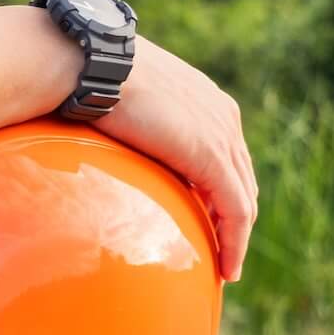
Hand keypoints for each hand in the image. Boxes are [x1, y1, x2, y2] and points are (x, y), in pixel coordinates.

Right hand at [95, 40, 259, 280]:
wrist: (92, 65)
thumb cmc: (91, 76)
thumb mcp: (123, 98)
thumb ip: (131, 119)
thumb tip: (99, 131)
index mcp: (206, 101)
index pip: (226, 154)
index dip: (221, 189)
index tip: (207, 218)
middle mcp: (224, 118)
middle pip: (241, 179)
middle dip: (233, 218)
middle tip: (219, 251)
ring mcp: (222, 138)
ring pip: (242, 201)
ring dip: (235, 237)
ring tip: (223, 267)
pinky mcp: (212, 160)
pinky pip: (235, 212)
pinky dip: (234, 243)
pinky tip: (226, 269)